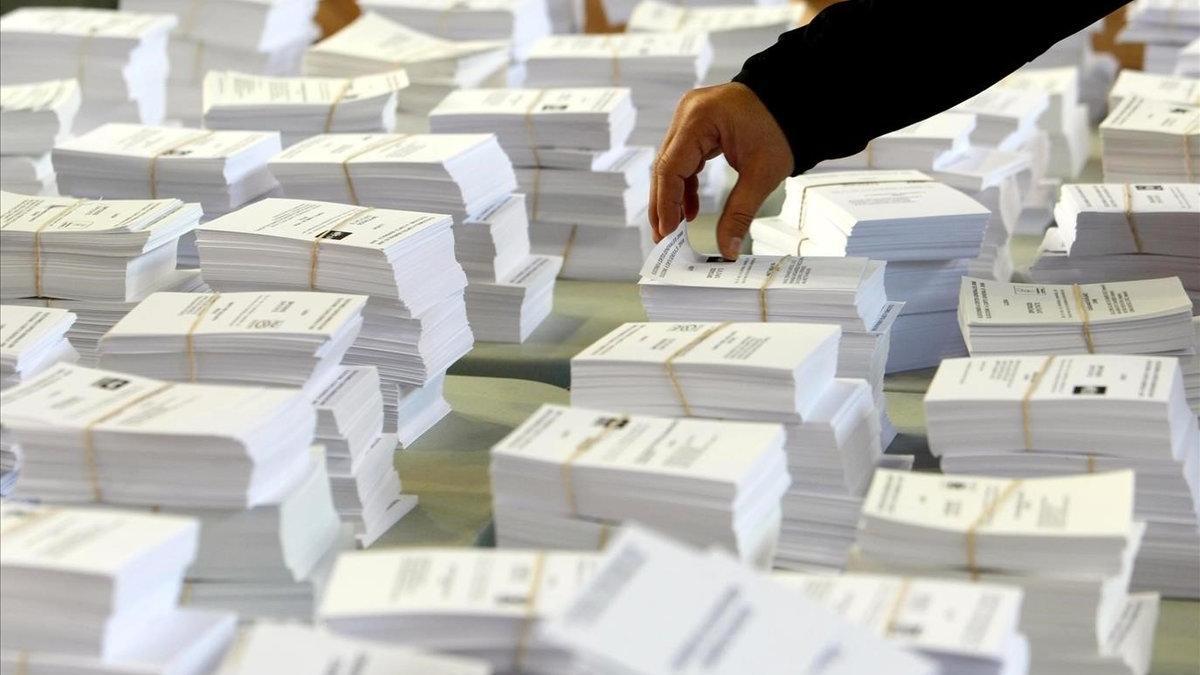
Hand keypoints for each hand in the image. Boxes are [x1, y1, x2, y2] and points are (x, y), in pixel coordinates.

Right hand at [649, 82, 793, 259]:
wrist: (795, 102)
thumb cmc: (782, 128)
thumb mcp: (762, 175)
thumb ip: (739, 214)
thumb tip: (726, 249)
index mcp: (700, 118)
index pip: (671, 167)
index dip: (666, 204)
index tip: (666, 232)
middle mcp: (687, 113)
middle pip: (665, 166)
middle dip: (663, 204)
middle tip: (661, 237)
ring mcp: (689, 117)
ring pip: (671, 164)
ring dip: (671, 196)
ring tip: (673, 227)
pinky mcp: (696, 125)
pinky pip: (683, 158)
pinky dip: (685, 184)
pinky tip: (688, 209)